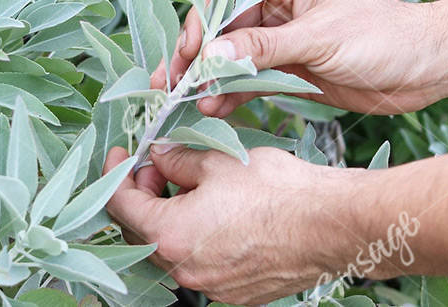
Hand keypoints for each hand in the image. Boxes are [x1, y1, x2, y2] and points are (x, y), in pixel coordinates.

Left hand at [104, 144, 348, 303]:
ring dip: (171, 216)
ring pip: (173, 249)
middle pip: (144, 231)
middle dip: (145, 194)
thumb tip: (158, 154)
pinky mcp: (236, 293)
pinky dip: (197, 237)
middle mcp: (185, 271)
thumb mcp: (216, 161)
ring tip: (192, 184)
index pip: (123, 206)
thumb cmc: (276, 191)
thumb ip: (176, 159)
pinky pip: (201, 264)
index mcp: (171, 237)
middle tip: (158, 164)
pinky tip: (215, 211)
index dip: (116, 174)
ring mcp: (212, 287)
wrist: (331, 225)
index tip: (121, 154)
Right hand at [152, 0, 444, 115]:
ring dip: (209, 80)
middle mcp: (275, 5)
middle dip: (197, 56)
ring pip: (230, 58)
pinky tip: (213, 110)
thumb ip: (263, 48)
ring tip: (189, 103)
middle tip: (172, 82)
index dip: (202, 20)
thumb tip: (211, 57)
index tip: (190, 51)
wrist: (427, 70)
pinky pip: (249, 81)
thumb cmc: (382, 36)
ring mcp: (279, 40)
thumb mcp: (319, 38)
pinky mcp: (287, 71)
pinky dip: (231, 95)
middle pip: (221, 28)